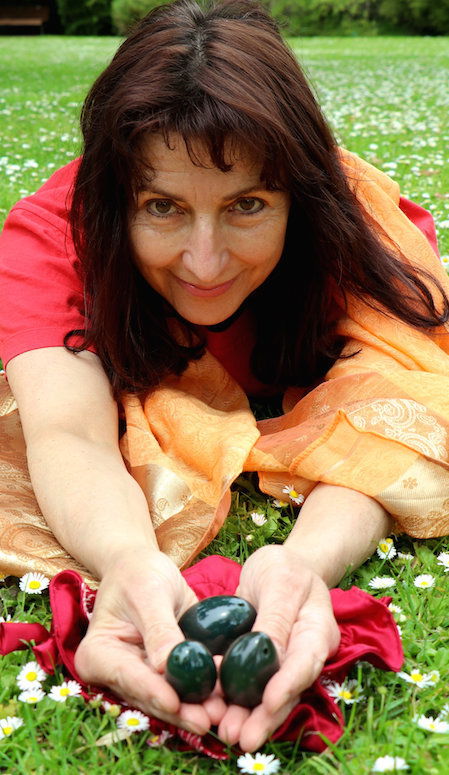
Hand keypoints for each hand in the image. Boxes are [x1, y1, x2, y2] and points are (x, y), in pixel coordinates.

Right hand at [74, 548, 226, 733]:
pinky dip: (203, 693)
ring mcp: (140, 677)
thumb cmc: (140, 573)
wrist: (145, 567)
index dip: (152, 691)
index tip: (174, 703)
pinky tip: (225, 698)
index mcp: (99, 654)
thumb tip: (166, 666)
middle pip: (148, 696)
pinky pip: (183, 687)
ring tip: (222, 712)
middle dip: (179, 709)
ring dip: (195, 706)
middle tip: (207, 720)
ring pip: (168, 699)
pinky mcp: (163, 675)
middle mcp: (116, 673)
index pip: (126, 676)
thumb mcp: (149, 592)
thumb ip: (158, 628)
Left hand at [217, 544, 340, 750]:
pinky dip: (237, 702)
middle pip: (289, 690)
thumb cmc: (284, 567)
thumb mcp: (279, 580)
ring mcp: (287, 663)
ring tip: (228, 734)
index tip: (269, 703)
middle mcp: (306, 654)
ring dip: (249, 717)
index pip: (306, 662)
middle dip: (266, 716)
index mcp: (317, 630)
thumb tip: (268, 652)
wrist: (281, 566)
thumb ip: (277, 615)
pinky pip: (253, 687)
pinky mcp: (265, 666)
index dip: (288, 685)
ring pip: (270, 696)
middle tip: (241, 737)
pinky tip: (219, 714)